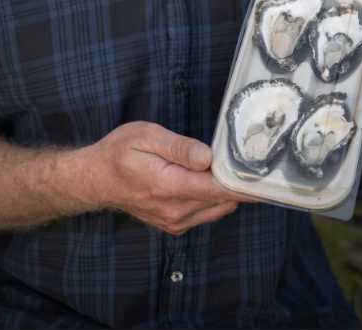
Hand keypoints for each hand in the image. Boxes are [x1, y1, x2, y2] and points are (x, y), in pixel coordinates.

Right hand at [82, 122, 254, 234]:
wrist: (95, 179)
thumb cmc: (119, 152)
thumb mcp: (146, 136)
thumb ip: (179, 147)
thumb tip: (209, 157)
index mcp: (170, 187)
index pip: (220, 189)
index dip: (245, 181)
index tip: (266, 171)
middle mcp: (175, 211)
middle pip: (225, 201)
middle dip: (239, 182)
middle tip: (248, 157)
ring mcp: (175, 222)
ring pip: (219, 209)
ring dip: (227, 191)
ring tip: (228, 165)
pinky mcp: (174, 225)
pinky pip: (206, 213)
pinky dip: (214, 198)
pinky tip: (209, 178)